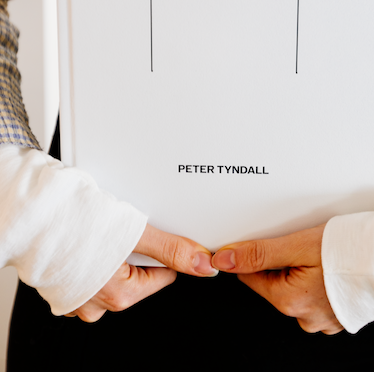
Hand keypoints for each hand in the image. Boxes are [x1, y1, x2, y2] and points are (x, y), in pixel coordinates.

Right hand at [65, 224, 216, 321]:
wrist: (31, 211)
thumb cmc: (71, 221)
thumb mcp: (134, 231)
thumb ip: (171, 249)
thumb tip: (203, 265)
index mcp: (119, 296)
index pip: (163, 275)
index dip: (164, 249)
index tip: (158, 231)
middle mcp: (95, 302)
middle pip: (138, 272)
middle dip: (135, 247)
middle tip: (123, 224)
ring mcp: (76, 292)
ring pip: (112, 268)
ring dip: (112, 247)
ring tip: (103, 226)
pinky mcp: (62, 278)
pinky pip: (89, 266)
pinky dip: (92, 249)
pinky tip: (87, 232)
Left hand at [212, 224, 342, 334]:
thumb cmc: (349, 250)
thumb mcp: (295, 245)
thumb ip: (258, 253)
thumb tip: (223, 260)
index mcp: (288, 301)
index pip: (250, 276)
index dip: (255, 254)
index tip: (265, 240)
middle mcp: (304, 316)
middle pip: (273, 282)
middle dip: (281, 261)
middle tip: (299, 243)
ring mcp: (323, 319)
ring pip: (295, 288)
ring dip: (300, 270)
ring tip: (317, 253)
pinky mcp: (338, 314)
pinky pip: (316, 295)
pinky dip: (318, 279)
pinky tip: (329, 265)